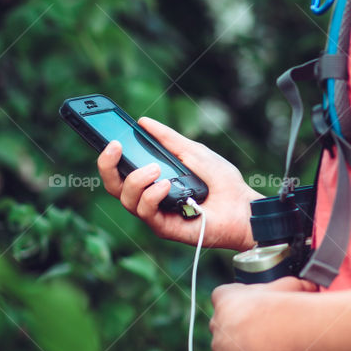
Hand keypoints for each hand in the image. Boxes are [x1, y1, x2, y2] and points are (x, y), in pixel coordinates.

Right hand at [96, 116, 255, 249]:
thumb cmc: (222, 181)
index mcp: (152, 178)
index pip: (121, 169)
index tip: (109, 138)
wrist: (243, 206)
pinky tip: (165, 184)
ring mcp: (156, 213)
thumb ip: (168, 139)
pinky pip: (146, 212)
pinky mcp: (164, 228)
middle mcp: (149, 197)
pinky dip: (151, 196)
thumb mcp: (193, 151)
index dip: (108, 156)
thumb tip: (143, 122)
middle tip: (115, 147)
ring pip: (126, 199)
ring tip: (155, 168)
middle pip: (114, 186)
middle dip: (107, 166)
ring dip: (136, 180)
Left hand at [210, 275, 317, 350]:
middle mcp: (218, 322)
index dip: (237, 304)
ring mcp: (219, 348)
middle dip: (238, 332)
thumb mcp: (290, 286)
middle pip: (224, 327)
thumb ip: (295, 286)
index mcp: (226, 297)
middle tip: (261, 336)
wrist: (268, 331)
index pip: (224, 297)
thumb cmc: (278, 304)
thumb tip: (310, 287)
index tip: (251, 309)